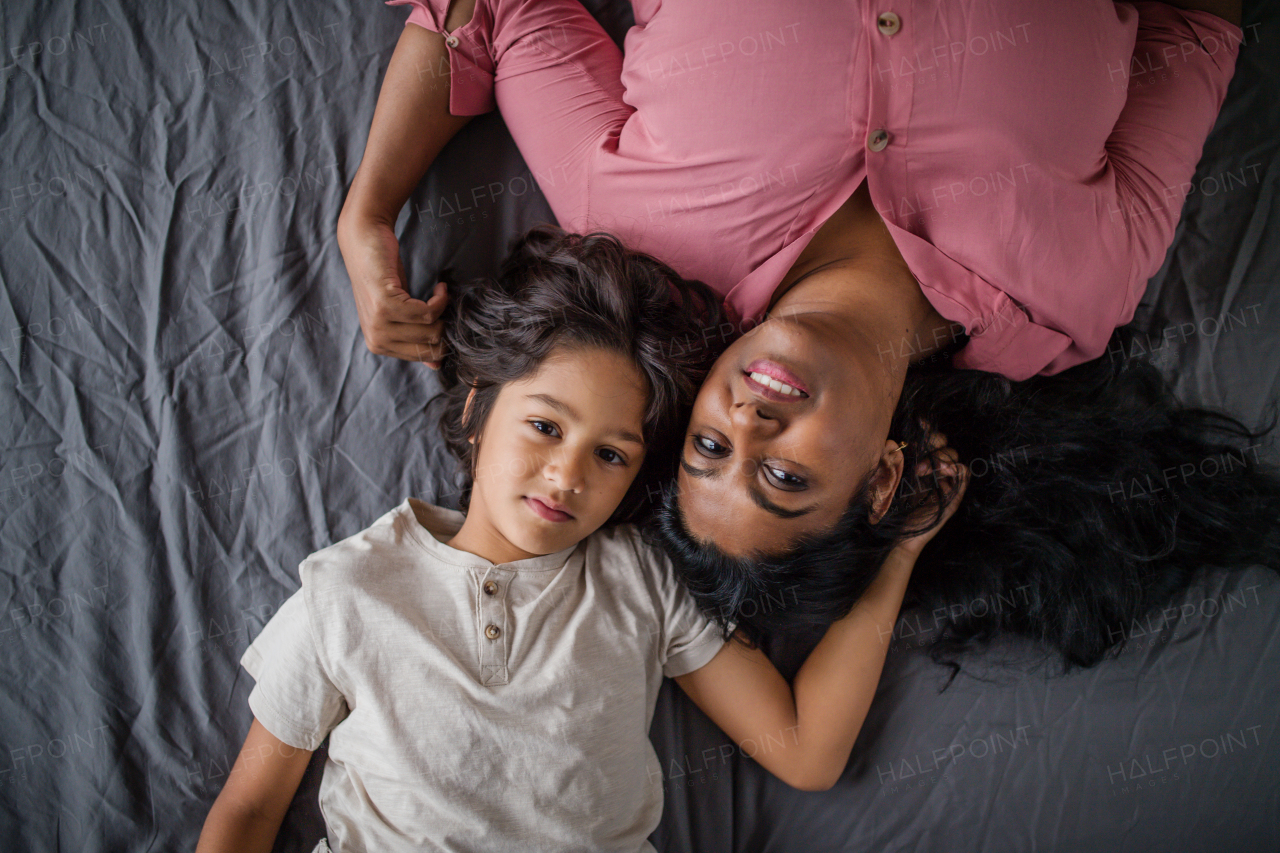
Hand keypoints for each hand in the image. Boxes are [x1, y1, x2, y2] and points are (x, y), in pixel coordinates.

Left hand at [338, 217, 448, 367]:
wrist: (364, 242)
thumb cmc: (384, 276)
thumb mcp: (399, 313)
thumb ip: (414, 337)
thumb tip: (436, 364)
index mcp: (379, 345)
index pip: (425, 357)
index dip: (444, 339)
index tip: (445, 317)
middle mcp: (377, 340)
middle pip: (432, 346)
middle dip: (446, 324)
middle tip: (443, 304)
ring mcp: (379, 323)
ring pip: (431, 330)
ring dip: (443, 308)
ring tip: (439, 292)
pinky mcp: (385, 305)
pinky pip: (427, 312)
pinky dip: (440, 298)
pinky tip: (439, 287)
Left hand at [893, 431, 968, 559]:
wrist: (901, 536)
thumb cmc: (894, 510)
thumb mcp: (893, 480)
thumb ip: (894, 462)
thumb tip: (890, 441)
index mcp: (923, 466)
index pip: (933, 441)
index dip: (929, 430)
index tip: (919, 422)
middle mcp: (937, 473)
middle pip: (946, 445)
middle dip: (935, 443)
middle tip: (919, 452)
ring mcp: (947, 484)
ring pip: (955, 457)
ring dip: (941, 457)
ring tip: (921, 469)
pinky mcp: (954, 496)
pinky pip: (964, 475)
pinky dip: (955, 468)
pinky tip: (940, 470)